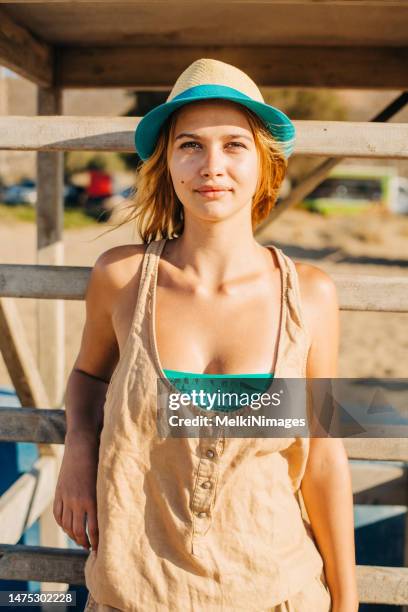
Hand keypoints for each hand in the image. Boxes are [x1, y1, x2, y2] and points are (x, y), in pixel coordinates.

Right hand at [53, 432, 99, 551]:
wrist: (82, 445)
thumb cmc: (101, 461)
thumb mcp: (106, 481)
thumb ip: (108, 498)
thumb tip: (115, 515)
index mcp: (92, 499)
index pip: (94, 529)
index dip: (97, 542)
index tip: (101, 549)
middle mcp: (78, 501)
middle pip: (78, 530)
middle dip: (85, 542)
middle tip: (90, 548)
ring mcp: (66, 497)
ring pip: (67, 525)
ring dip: (73, 536)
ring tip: (80, 541)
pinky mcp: (59, 492)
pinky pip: (58, 515)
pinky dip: (62, 525)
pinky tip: (68, 529)